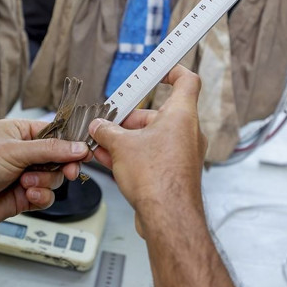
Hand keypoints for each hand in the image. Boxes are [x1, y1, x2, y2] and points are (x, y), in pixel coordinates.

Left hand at [0, 118, 89, 252]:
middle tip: (68, 171)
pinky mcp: (24, 196)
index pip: (54, 132)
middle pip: (59, 158)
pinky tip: (27, 196)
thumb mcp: (14, 151)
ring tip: (26, 184)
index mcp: (19, 132)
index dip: (70, 142)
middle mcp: (23, 153)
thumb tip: (77, 147)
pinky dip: (40, 197)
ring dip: (44, 183)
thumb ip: (50, 150)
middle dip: (61, 166)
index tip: (84, 150)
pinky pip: (46, 197)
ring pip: (54, 179)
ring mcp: (24, 175)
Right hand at [88, 65, 206, 236]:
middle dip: (130, 117)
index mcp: (181, 115)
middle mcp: (187, 132)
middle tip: (108, 121)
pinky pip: (152, 156)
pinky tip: (109, 160)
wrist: (167, 217)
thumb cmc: (157, 179)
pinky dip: (133, 155)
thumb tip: (99, 126)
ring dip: (127, 139)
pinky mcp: (174, 172)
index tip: (158, 69)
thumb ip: (107, 131)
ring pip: (152, 137)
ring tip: (102, 143)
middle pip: (157, 113)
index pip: (186, 81)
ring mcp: (182, 154)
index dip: (172, 71)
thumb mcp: (121, 146)